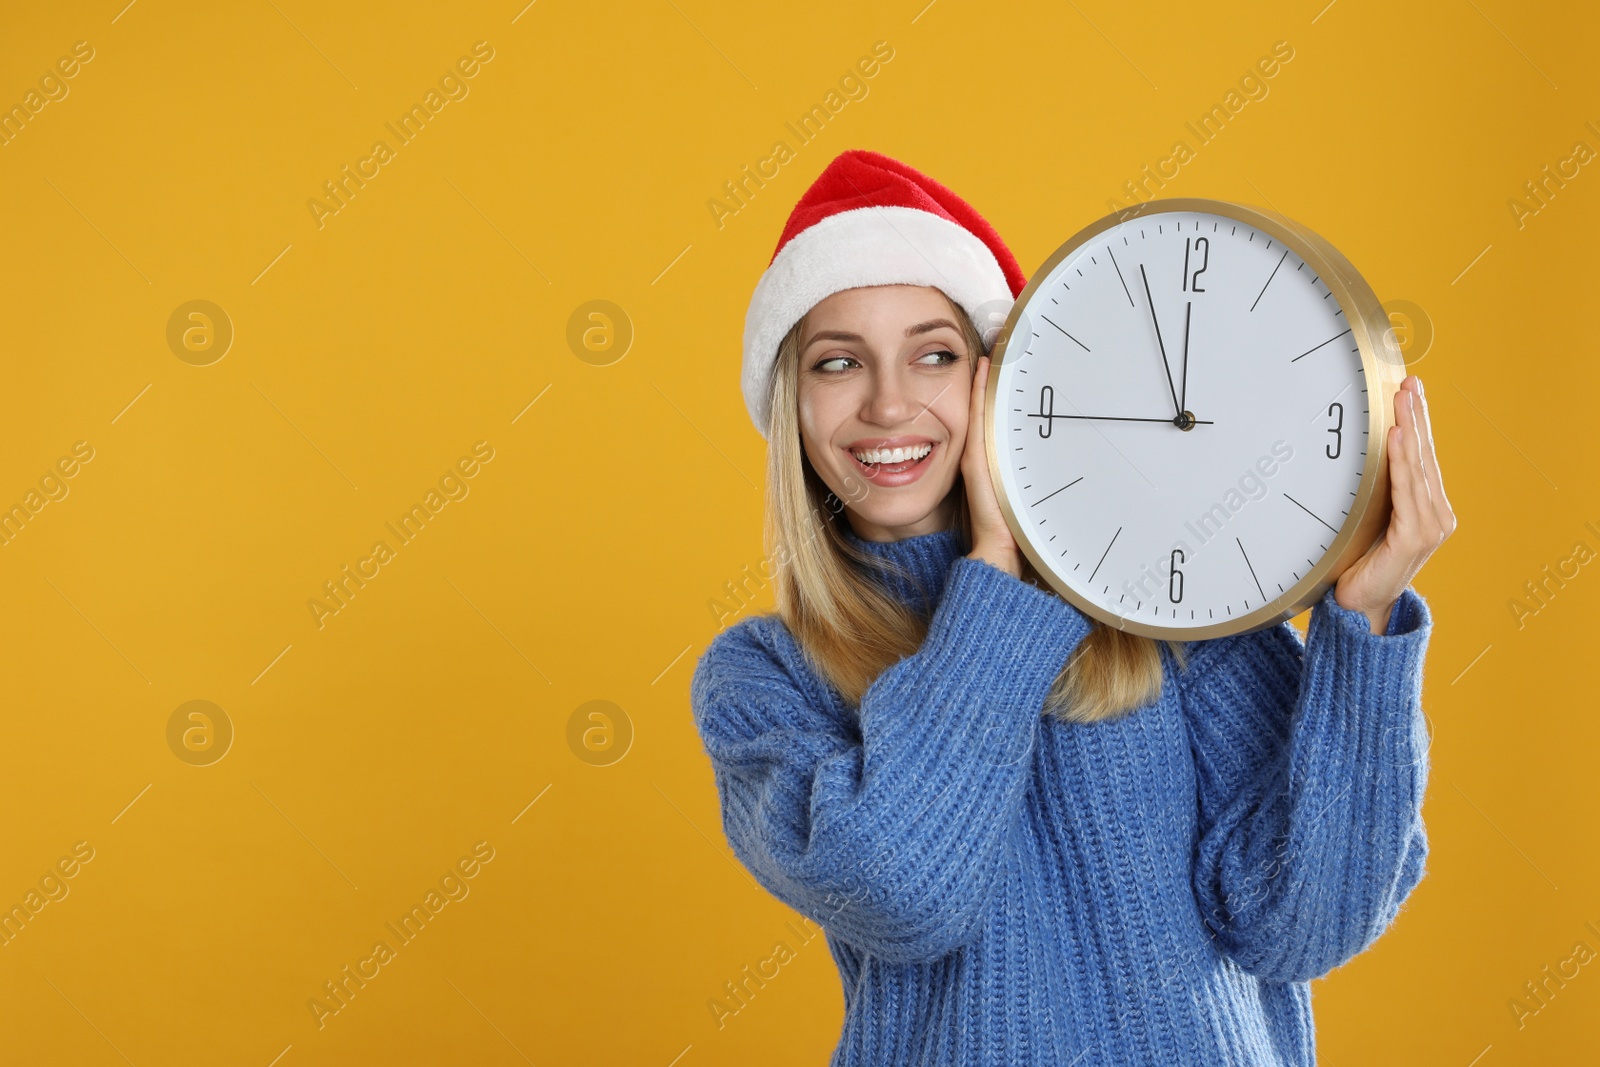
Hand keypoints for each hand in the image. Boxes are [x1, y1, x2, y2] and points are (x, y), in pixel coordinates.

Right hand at [963, 355, 1022, 577]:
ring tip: (991, 353)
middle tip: (1002, 346)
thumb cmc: (1018, 527)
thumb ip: (1043, 472)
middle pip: (988, 409)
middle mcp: (985, 456)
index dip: (999, 390)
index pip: (996, 417)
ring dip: (984, 381)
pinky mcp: (975, 461)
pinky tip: (982, 371)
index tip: (1007, 364)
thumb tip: (1079, 453)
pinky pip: (978, 417)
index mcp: (998, 461)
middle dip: (992, 379)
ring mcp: (978, 456)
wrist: (1002, 549)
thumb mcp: (1035, 491)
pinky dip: (978, 393)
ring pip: (981, 409)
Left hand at [1333, 375, 1455, 632]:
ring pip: (1418, 469)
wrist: (1358, 605)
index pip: (1423, 455)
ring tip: (1404, 401)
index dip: (1418, 420)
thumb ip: (1376, 490)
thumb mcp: (1369, 518)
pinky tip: (1398, 439)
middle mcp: (1436, 514)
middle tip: (1408, 383)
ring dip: (1411, 431)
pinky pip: (1407, 494)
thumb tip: (1358, 451)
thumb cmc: (1359, 561)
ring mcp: (1430, 528)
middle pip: (1424, 455)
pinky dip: (1402, 464)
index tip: (1409, 387)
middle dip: (1417, 416)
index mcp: (1427, 507)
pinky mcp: (1414, 540)